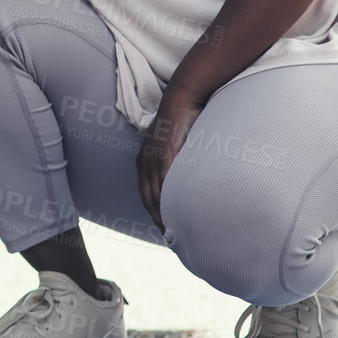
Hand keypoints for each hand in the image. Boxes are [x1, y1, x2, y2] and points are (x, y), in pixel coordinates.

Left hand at [136, 89, 203, 234]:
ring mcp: (154, 158)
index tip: (164, 230)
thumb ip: (180, 163)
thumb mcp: (178, 146)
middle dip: (158, 220)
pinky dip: (170, 199)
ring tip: (175, 232)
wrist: (183, 98)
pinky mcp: (165, 154)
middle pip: (148, 199)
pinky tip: (177, 212)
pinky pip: (166, 182)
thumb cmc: (185, 121)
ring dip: (164, 215)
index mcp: (145, 161)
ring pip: (156, 195)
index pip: (146, 194)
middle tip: (171, 239)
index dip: (154, 213)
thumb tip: (193, 179)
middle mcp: (145, 161)